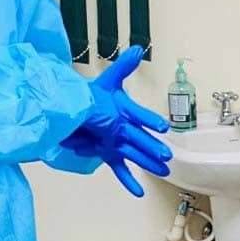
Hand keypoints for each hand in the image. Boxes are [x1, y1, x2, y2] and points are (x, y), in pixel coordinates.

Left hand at [64, 46, 171, 196]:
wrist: (73, 110)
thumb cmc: (93, 96)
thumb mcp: (108, 80)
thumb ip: (123, 66)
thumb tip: (137, 48)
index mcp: (125, 111)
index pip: (139, 116)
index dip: (149, 121)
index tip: (161, 127)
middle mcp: (124, 128)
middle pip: (140, 139)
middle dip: (152, 147)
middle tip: (166, 155)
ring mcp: (117, 143)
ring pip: (134, 155)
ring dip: (148, 163)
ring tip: (164, 171)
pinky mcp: (109, 154)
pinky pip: (119, 169)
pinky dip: (128, 181)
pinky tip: (139, 192)